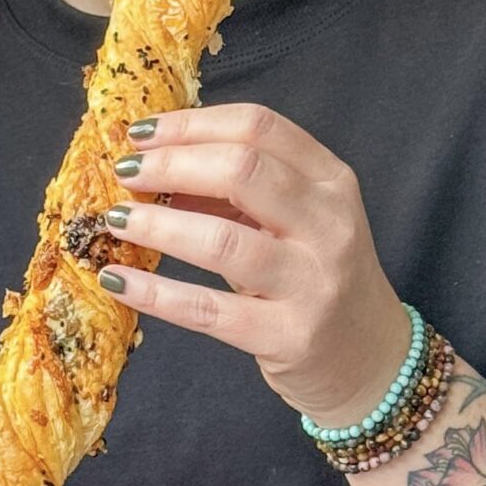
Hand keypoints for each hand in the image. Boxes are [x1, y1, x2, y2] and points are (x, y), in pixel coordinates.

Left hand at [103, 105, 405, 423]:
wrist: (371, 361)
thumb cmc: (318, 279)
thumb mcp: (297, 222)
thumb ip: (240, 192)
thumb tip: (155, 168)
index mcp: (331, 181)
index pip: (259, 128)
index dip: (190, 124)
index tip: (140, 132)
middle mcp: (330, 224)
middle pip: (242, 170)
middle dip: (170, 164)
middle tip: (124, 174)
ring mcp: (313, 283)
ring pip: (222, 239)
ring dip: (157, 225)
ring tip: (114, 220)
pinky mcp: (289, 337)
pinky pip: (208, 310)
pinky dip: (155, 292)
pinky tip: (117, 279)